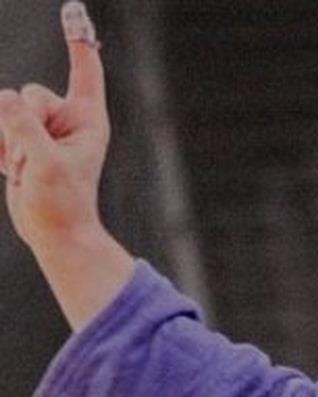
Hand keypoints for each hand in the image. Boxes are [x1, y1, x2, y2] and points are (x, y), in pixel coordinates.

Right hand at [0, 2, 108, 248]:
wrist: (53, 231)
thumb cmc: (63, 201)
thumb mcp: (46, 163)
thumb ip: (25, 127)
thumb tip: (5, 96)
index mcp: (88, 120)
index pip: (85, 72)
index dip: (78, 41)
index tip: (74, 9)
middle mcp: (67, 120)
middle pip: (29, 93)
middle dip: (22, 124)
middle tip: (35, 161)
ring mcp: (42, 130)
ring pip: (7, 109)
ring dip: (8, 140)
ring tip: (25, 170)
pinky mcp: (22, 142)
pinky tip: (13, 171)